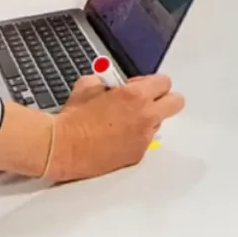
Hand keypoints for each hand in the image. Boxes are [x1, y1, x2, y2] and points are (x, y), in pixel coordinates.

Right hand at [41, 74, 184, 181]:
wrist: (61, 147)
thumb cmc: (74, 117)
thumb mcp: (90, 85)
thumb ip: (107, 80)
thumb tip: (110, 83)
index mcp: (136, 95)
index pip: (165, 82)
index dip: (152, 83)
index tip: (141, 87)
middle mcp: (146, 116)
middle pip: (176, 102)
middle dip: (164, 99)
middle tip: (147, 102)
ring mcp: (143, 138)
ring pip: (158, 123)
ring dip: (148, 120)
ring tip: (125, 122)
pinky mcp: (136, 156)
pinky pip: (144, 142)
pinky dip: (136, 138)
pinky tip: (118, 138)